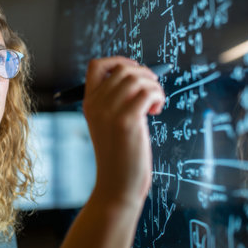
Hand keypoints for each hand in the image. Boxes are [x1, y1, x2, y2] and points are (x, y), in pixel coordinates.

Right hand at [83, 57, 164, 203]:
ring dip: (154, 86)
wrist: (116, 186)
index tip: (135, 71)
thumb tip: (140, 75)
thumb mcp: (108, 124)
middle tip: (153, 92)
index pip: (96, 66)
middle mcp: (96, 105)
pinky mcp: (127, 121)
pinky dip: (158, 96)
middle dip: (144, 74)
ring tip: (155, 104)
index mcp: (89, 104)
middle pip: (123, 69)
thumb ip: (115, 101)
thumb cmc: (118, 155)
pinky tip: (156, 111)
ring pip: (137, 78)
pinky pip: (148, 92)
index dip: (118, 61)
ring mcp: (110, 112)